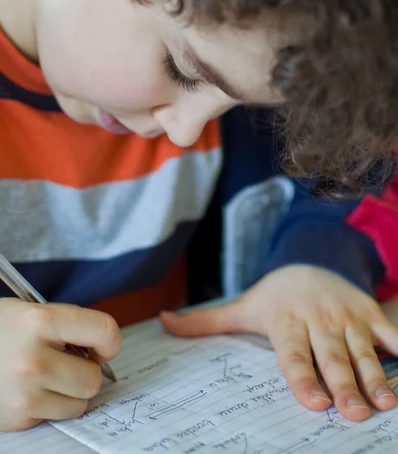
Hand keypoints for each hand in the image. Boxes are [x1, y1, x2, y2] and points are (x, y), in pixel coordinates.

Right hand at [0, 299, 120, 430]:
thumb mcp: (30, 312)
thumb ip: (67, 326)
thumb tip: (103, 348)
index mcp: (39, 321)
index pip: (104, 331)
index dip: (109, 341)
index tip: (101, 346)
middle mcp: (32, 359)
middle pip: (93, 378)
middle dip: (86, 371)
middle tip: (68, 362)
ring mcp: (23, 393)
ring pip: (79, 402)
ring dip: (70, 391)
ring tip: (47, 375)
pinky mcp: (17, 418)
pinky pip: (55, 415)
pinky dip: (49, 405)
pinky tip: (29, 389)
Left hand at [161, 265, 397, 421]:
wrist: (310, 261)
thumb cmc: (275, 296)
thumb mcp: (242, 307)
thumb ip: (205, 321)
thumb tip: (162, 320)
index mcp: (285, 322)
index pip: (293, 354)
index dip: (302, 377)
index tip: (313, 402)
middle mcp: (317, 319)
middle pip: (330, 357)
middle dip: (344, 385)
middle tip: (354, 413)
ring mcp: (346, 315)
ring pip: (361, 349)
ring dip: (374, 375)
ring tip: (385, 402)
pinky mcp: (370, 312)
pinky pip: (389, 331)